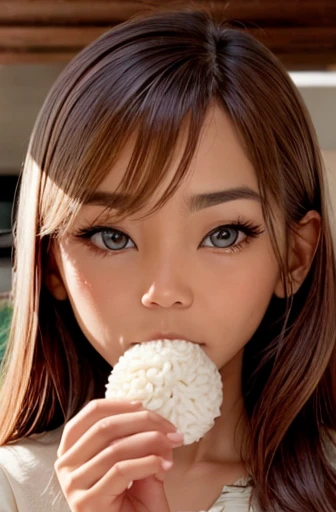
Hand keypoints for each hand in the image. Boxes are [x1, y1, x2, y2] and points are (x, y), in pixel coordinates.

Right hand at [55, 399, 183, 511]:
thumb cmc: (129, 504)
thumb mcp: (130, 464)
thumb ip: (135, 442)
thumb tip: (155, 421)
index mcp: (72, 449)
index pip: (91, 413)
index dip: (119, 404)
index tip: (144, 405)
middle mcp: (66, 465)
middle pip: (105, 427)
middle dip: (144, 421)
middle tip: (171, 428)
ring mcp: (73, 485)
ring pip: (115, 448)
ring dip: (151, 441)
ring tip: (173, 445)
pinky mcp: (86, 503)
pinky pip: (121, 471)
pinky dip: (148, 462)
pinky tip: (165, 465)